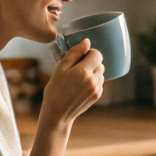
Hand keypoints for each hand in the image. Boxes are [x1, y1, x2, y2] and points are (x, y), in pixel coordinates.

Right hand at [29, 39, 104, 155]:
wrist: (57, 113)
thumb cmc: (55, 90)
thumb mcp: (60, 68)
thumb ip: (74, 53)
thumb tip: (86, 42)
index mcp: (83, 71)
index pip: (97, 54)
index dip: (89, 53)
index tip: (80, 57)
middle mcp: (93, 80)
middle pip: (100, 63)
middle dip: (90, 63)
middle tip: (76, 68)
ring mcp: (97, 89)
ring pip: (100, 73)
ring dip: (92, 72)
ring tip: (77, 79)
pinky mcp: (97, 96)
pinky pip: (99, 83)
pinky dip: (93, 81)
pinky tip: (81, 86)